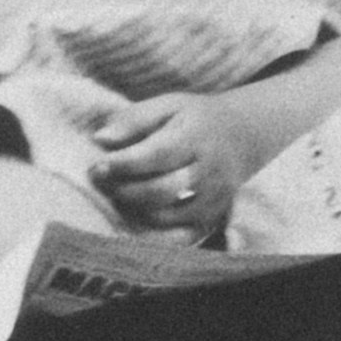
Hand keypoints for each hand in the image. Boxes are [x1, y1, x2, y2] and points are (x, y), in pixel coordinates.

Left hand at [82, 89, 261, 239]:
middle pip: (161, 190)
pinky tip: (137, 214)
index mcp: (196, 138)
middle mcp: (209, 171)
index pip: (156, 156)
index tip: (96, 166)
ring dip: (134, 209)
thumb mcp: (168, 104)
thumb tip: (100, 139)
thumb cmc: (195, 118)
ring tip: (117, 194)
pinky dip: (154, 230)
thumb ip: (134, 119)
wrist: (243, 135)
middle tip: (100, 182)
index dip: (123, 165)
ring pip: (167, 216)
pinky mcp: (215, 217)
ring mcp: (214, 198)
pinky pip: (180, 235)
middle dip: (124, 190)